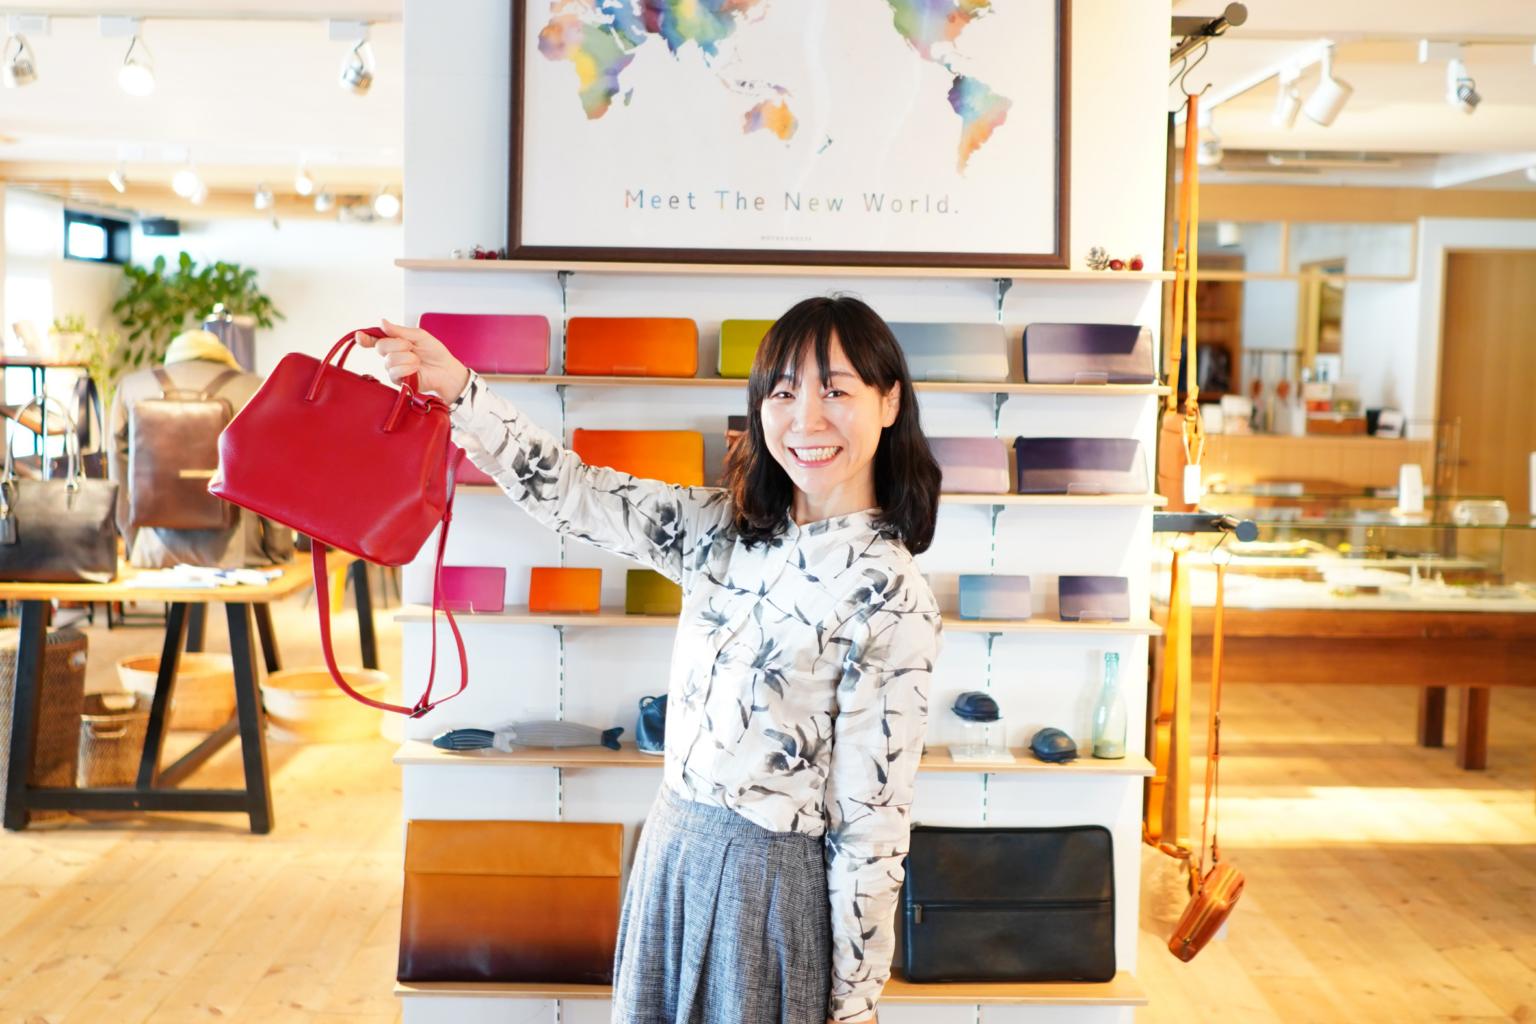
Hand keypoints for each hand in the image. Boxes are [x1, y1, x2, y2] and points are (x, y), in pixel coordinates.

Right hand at [353, 318, 470, 403]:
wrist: (446, 369)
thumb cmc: (434, 352)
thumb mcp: (418, 336)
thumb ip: (400, 331)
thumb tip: (382, 322)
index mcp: (394, 342)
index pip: (374, 339)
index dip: (364, 338)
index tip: (359, 336)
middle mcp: (390, 355)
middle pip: (380, 347)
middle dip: (397, 344)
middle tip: (411, 346)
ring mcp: (393, 369)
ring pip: (389, 360)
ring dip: (406, 357)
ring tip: (417, 359)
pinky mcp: (398, 381)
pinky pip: (395, 372)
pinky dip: (407, 368)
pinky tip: (416, 368)